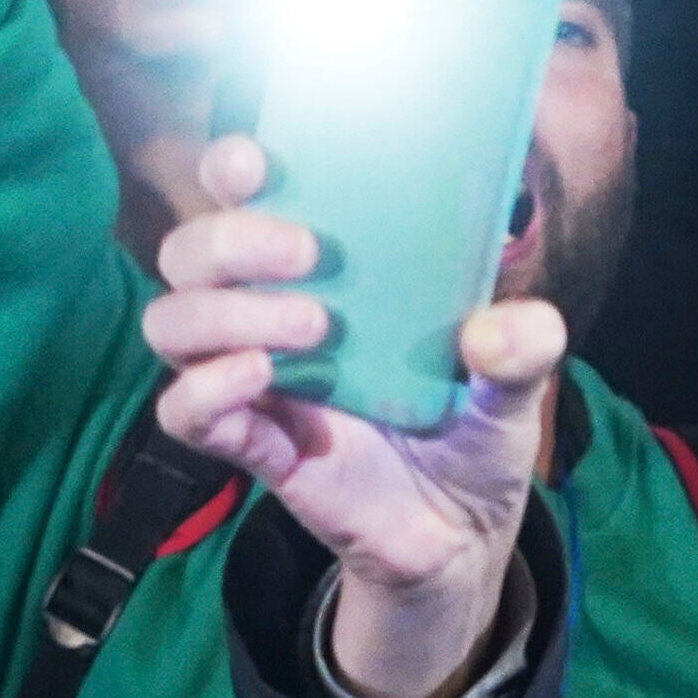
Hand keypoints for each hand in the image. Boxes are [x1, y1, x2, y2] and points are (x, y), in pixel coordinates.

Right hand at [146, 135, 564, 697]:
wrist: (460, 535)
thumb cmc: (469, 431)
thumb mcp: (515, 383)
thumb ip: (524, 346)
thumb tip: (492, 328)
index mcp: (323, 271)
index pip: (242, 196)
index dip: (232, 165)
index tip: (261, 162)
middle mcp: (271, 313)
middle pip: (188, 252)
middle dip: (232, 238)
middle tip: (311, 254)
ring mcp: (254, 379)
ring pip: (173, 322)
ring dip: (229, 312)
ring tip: (315, 330)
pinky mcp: (252, 444)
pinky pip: (182, 411)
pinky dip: (207, 390)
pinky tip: (261, 380)